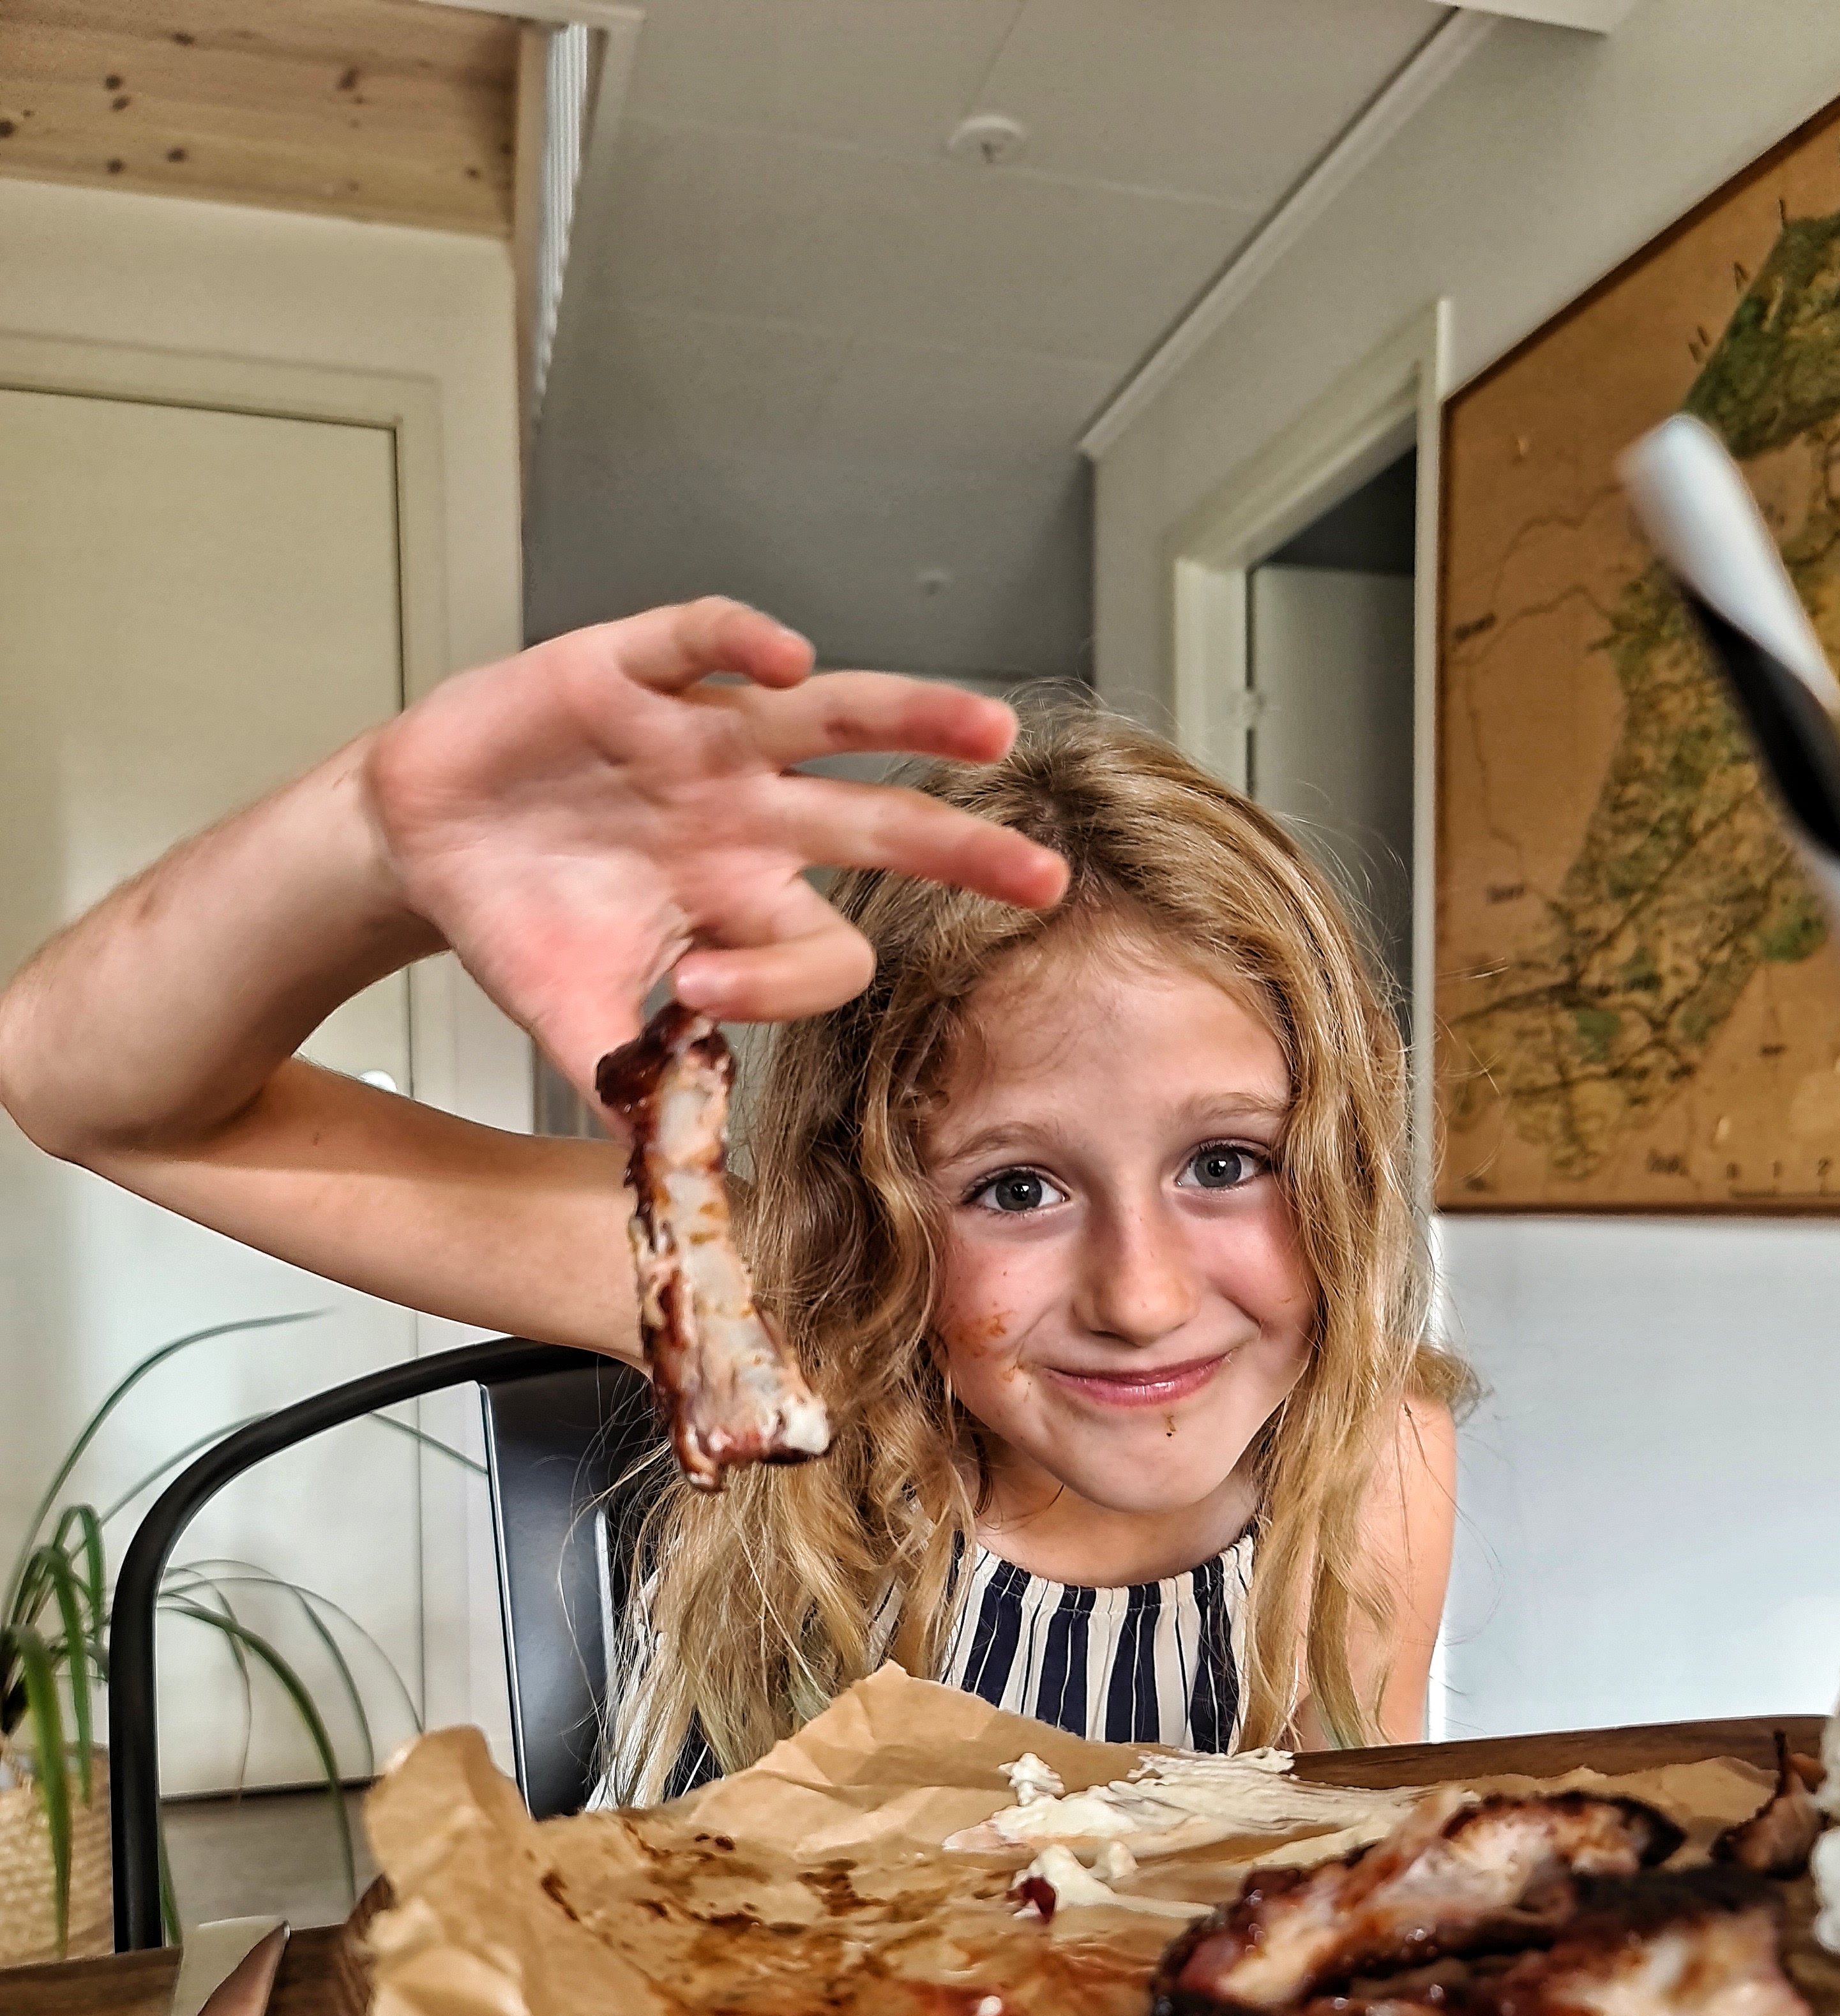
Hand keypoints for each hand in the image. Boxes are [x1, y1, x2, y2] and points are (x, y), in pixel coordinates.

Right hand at [360, 597, 1064, 1095]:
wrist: (420, 841)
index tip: (698, 996)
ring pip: (831, 718)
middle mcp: (746, 816)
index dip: (783, 981)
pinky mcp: (628, 672)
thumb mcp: (567, 1016)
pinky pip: (700, 642)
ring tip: (990, 727)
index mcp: (744, 901)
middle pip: (881, 827)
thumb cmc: (513, 923)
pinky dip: (740, 642)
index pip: (821, 945)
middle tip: (1045, 880)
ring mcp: (698, 740)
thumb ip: (621, 1080)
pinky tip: (783, 654)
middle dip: (962, 852)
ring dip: (913, 719)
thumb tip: (657, 1174)